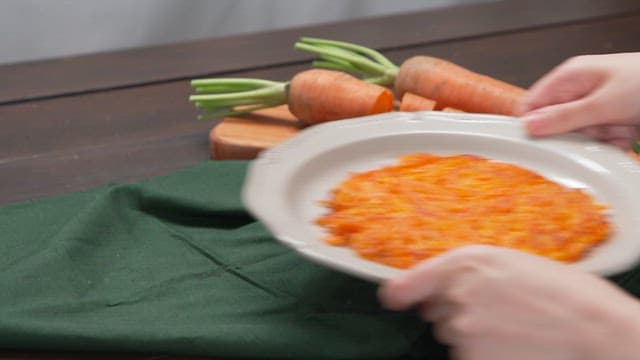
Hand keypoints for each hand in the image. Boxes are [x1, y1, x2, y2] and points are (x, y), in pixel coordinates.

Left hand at [378, 245, 639, 359]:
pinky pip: (466, 357)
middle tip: (493, 309)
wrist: (592, 327)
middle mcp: (455, 294)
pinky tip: (512, 345)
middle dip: (454, 311)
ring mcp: (462, 330)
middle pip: (435, 311)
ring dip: (471, 334)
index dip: (399, 293)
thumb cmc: (560, 291)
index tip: (395, 299)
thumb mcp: (509, 262)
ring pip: (451, 336)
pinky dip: (483, 354)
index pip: (407, 283)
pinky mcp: (471, 359)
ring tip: (511, 327)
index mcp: (464, 262)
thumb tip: (441, 287)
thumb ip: (468, 271)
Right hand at [520, 53, 639, 149]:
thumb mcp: (602, 103)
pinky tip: (628, 133)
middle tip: (598, 129)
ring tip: (622, 127)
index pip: (533, 104)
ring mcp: (596, 106)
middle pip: (557, 126)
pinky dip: (613, 143)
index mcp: (570, 77)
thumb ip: (563, 117)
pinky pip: (599, 141)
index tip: (536, 143)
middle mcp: (580, 91)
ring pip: (580, 137)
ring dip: (600, 139)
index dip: (532, 125)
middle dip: (578, 134)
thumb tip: (529, 126)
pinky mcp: (611, 121)